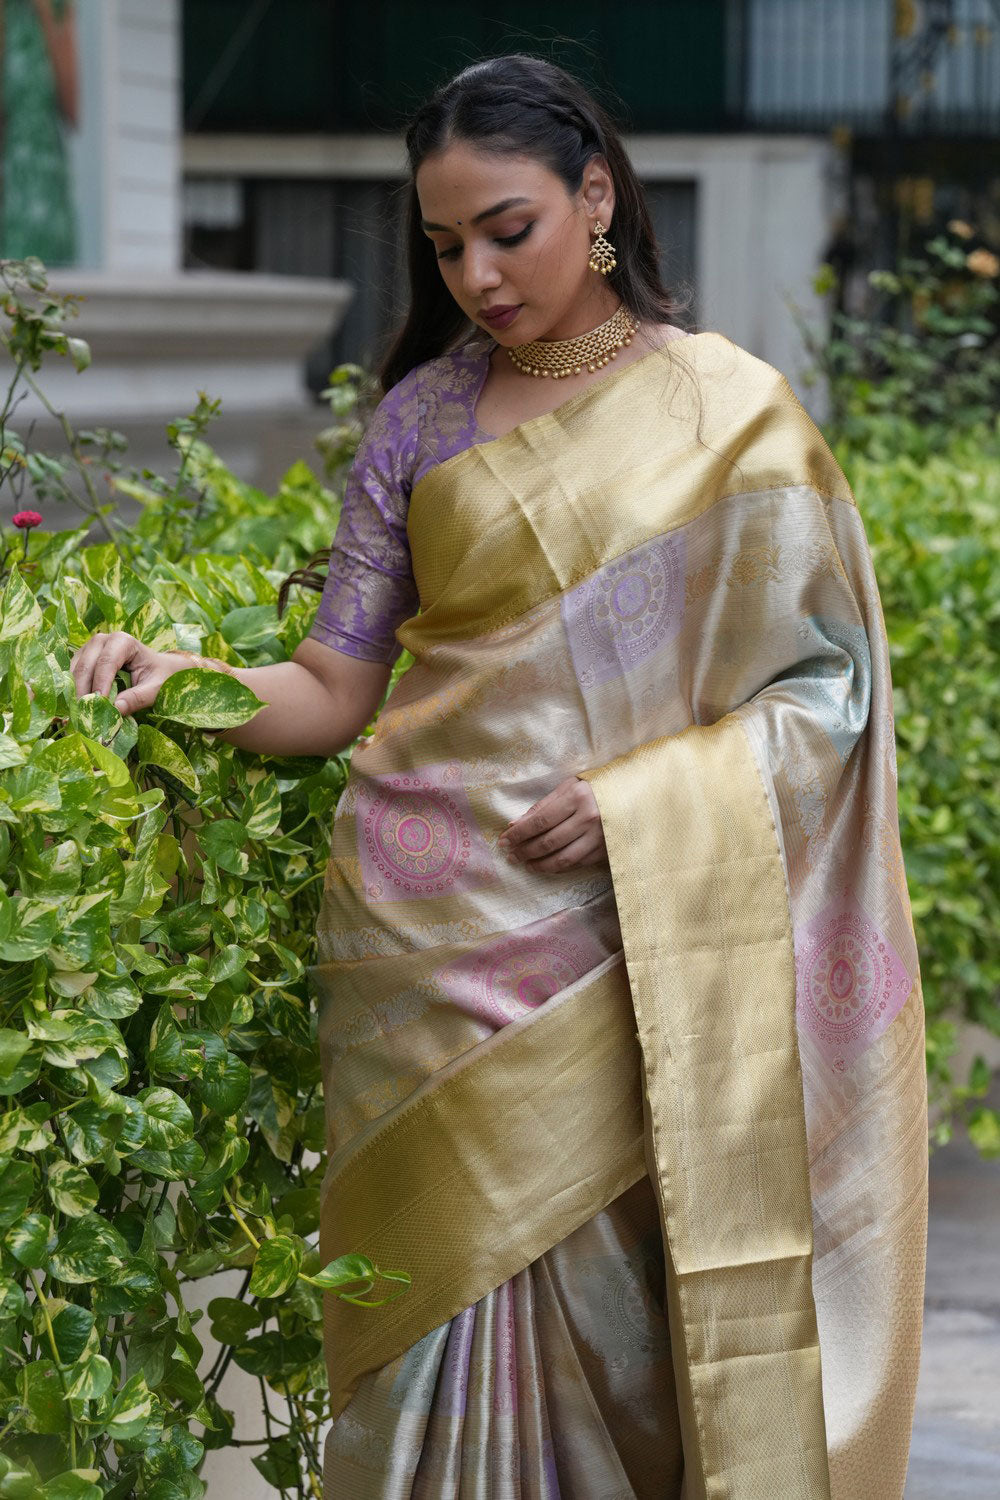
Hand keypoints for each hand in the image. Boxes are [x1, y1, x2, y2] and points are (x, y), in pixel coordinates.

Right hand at [69, 631, 188, 717]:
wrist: (158, 669)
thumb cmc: (159, 676)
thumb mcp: (155, 688)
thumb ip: (138, 698)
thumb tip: (116, 709)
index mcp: (123, 641)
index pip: (106, 662)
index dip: (100, 684)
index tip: (99, 705)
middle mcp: (102, 640)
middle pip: (86, 666)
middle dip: (84, 691)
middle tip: (84, 716)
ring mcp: (90, 648)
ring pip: (75, 671)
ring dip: (76, 693)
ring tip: (80, 715)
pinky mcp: (82, 659)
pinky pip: (72, 675)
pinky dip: (74, 692)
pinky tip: (78, 708)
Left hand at [497, 775, 608, 873]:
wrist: (636, 794)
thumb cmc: (597, 787)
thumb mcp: (570, 786)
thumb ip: (543, 805)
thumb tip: (516, 823)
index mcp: (577, 797)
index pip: (540, 820)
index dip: (519, 833)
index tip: (504, 840)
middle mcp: (589, 818)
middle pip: (549, 841)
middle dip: (525, 851)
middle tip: (511, 855)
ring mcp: (600, 837)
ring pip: (563, 858)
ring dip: (540, 864)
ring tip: (525, 864)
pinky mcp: (607, 850)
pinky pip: (577, 863)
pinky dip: (559, 867)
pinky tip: (547, 865)